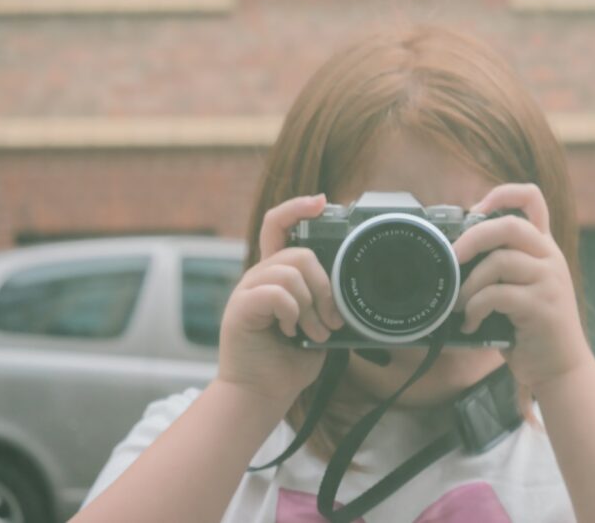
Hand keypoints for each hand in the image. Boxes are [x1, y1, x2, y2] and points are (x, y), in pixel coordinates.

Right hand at [217, 194, 344, 405]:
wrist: (264, 393)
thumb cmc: (291, 360)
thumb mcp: (319, 323)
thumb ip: (327, 299)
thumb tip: (353, 289)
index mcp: (276, 274)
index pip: (278, 225)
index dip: (297, 207)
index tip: (322, 201)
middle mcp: (259, 276)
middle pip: (299, 252)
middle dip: (325, 287)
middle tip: (331, 320)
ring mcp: (246, 290)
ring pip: (290, 271)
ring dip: (311, 306)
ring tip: (314, 332)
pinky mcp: (240, 308)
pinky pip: (276, 293)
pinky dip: (292, 313)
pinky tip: (291, 332)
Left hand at [453, 183, 594, 392]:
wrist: (562, 369)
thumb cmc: (531, 329)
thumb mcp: (520, 287)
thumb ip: (500, 265)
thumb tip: (454, 252)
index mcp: (544, 247)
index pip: (532, 198)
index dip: (502, 193)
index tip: (475, 210)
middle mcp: (550, 257)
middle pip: (508, 225)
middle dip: (472, 238)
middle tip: (452, 259)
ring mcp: (549, 281)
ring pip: (498, 261)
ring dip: (469, 285)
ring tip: (459, 305)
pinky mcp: (542, 306)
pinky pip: (497, 295)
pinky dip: (475, 308)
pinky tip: (471, 323)